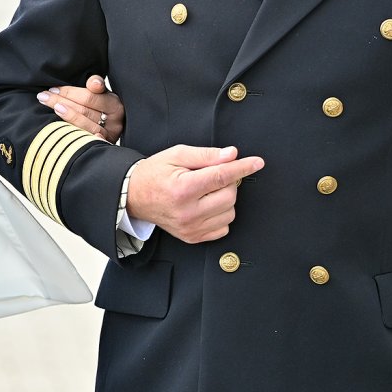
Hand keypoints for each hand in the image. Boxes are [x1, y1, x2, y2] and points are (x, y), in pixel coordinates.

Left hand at [37, 75, 123, 140]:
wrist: (109, 125)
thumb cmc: (101, 106)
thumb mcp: (102, 93)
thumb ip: (96, 84)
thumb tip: (94, 83)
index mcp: (115, 105)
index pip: (89, 97)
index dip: (69, 92)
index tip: (53, 89)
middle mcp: (115, 122)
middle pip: (84, 110)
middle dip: (61, 101)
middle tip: (44, 96)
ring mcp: (108, 137)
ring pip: (84, 126)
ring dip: (66, 116)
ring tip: (53, 108)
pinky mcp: (101, 147)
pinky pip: (86, 140)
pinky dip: (76, 135)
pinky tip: (65, 131)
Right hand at [126, 145, 263, 243]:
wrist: (134, 196)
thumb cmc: (154, 173)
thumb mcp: (176, 154)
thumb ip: (206, 155)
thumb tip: (231, 155)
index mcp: (183, 188)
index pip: (221, 176)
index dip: (242, 167)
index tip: (257, 162)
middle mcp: (187, 212)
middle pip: (229, 196)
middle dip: (228, 182)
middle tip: (213, 174)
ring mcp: (190, 227)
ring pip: (229, 212)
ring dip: (225, 199)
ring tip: (206, 190)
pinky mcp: (192, 237)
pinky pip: (223, 228)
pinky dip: (221, 215)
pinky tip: (206, 205)